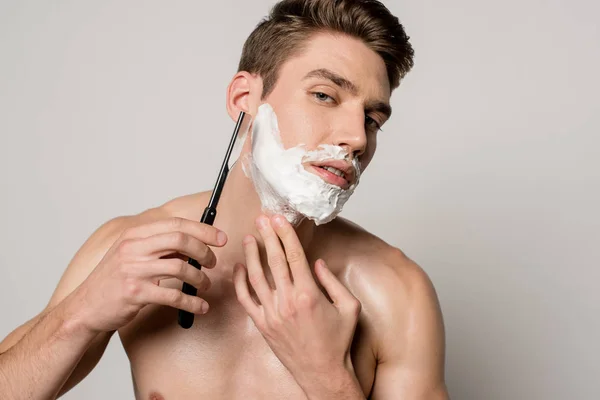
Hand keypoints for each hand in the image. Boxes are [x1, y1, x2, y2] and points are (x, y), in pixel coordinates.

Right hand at [72, 217, 226, 332]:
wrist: (85, 308)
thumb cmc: (114, 281)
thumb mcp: (131, 254)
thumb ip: (158, 246)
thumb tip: (195, 242)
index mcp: (134, 235)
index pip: (176, 224)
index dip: (203, 230)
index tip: (220, 239)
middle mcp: (133, 248)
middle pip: (181, 240)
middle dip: (204, 251)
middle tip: (213, 263)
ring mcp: (133, 270)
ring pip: (181, 267)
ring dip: (200, 278)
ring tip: (205, 285)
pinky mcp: (135, 294)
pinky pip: (174, 296)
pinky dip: (192, 302)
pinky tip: (200, 306)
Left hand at [232, 214, 360, 389]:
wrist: (323, 372)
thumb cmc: (338, 342)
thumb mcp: (349, 307)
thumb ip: (333, 281)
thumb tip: (317, 262)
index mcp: (309, 294)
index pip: (294, 255)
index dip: (286, 234)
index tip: (279, 219)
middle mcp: (287, 301)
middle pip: (274, 260)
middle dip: (267, 236)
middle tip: (261, 219)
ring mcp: (272, 313)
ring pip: (256, 277)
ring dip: (251, 254)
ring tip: (248, 237)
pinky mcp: (262, 325)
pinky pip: (246, 299)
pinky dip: (240, 282)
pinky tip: (239, 268)